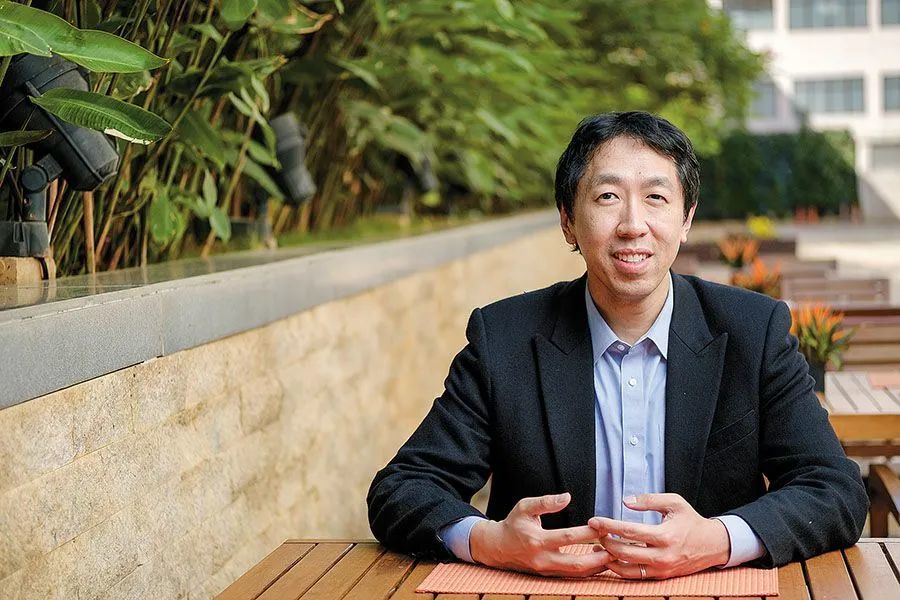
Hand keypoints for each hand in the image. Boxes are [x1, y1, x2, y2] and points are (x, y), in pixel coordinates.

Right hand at [469, 492, 611, 576]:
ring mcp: (547, 570)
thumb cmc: (514, 524)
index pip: (568, 537)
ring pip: (577, 573)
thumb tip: (567, 497)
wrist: (498, 547)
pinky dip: (588, 570)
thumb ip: (546, 502)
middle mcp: (543, 559)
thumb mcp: (525, 507)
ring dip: (597, 566)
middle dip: (599, 558)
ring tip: (612, 554)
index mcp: (537, 540)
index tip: (603, 525)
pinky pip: (573, 575)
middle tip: (616, 547)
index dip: (588, 532)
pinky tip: (599, 561)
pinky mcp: (550, 575)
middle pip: (576, 564)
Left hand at [588, 493, 730, 578]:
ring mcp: (661, 568)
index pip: (629, 531)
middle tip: (594, 532)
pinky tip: (611, 558)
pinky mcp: (661, 576)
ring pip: (626, 568)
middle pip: (624, 552)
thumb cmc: (691, 521)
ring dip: (608, 558)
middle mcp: (662, 555)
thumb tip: (626, 501)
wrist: (712, 545)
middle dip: (605, 541)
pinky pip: (635, 575)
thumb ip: (649, 500)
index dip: (608, 526)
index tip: (594, 521)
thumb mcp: (674, 503)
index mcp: (665, 535)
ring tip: (597, 547)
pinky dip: (619, 568)